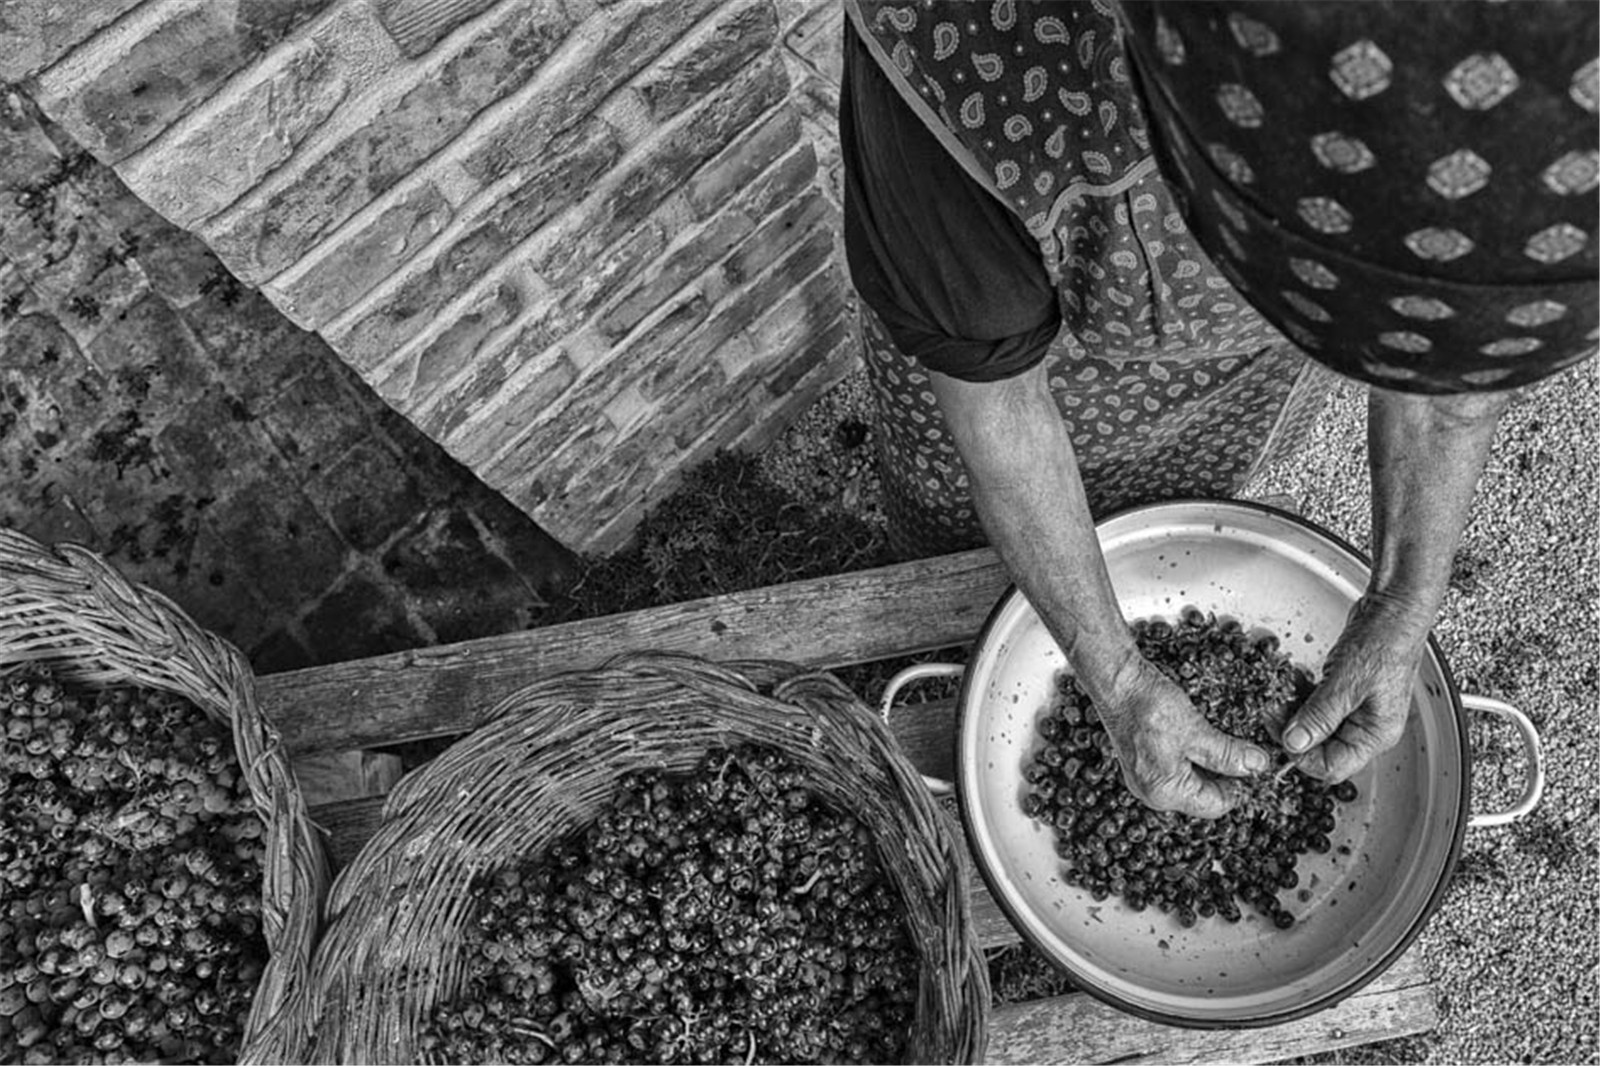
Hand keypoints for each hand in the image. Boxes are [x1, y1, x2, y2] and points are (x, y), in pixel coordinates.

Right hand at [1091, 648, 1273, 818]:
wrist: (1117, 681)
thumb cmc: (1148, 706)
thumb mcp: (1197, 732)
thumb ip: (1229, 755)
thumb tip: (1258, 766)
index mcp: (1166, 793)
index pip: (1218, 804)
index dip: (1240, 784)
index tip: (1253, 762)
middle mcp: (1153, 793)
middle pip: (1204, 795)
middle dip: (1224, 773)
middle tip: (1240, 747)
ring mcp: (1146, 778)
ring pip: (1193, 780)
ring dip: (1210, 762)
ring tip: (1217, 738)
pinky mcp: (1144, 762)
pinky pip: (1178, 768)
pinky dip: (1193, 754)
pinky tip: (1198, 735)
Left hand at [1281, 593, 1429, 781]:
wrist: (1393, 609)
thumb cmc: (1384, 642)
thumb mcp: (1346, 683)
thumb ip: (1319, 716)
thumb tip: (1294, 744)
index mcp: (1376, 735)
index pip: (1333, 767)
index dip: (1301, 756)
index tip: (1277, 736)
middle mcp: (1368, 727)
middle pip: (1321, 747)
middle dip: (1293, 730)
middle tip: (1271, 709)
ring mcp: (1357, 709)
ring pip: (1316, 725)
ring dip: (1293, 710)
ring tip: (1279, 692)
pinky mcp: (1346, 691)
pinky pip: (1317, 704)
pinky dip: (1301, 695)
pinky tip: (1293, 681)